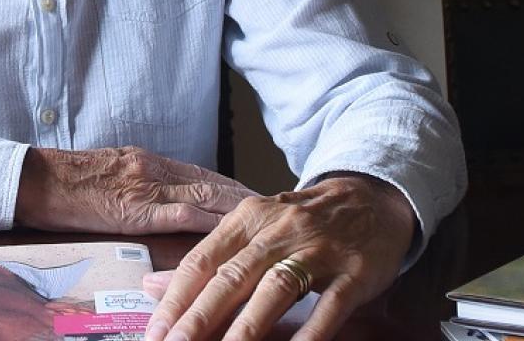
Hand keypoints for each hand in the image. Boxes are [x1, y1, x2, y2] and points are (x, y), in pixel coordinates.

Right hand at [12, 146, 252, 233]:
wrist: (33, 178)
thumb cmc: (62, 182)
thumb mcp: (106, 175)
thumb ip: (134, 185)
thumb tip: (157, 202)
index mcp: (147, 161)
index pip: (202, 173)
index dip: (232, 185)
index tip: (258, 196)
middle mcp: (155, 169)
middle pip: (214, 182)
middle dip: (248, 196)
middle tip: (281, 206)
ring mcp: (148, 187)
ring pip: (208, 194)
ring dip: (241, 208)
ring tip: (270, 219)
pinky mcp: (138, 208)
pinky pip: (184, 214)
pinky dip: (212, 222)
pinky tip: (233, 231)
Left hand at [141, 173, 414, 340]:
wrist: (372, 196)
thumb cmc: (303, 220)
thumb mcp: (252, 229)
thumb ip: (206, 259)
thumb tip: (150, 286)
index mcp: (248, 219)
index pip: (203, 261)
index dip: (176, 298)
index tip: (155, 333)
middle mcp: (280, 231)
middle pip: (233, 277)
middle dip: (199, 317)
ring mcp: (320, 250)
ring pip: (276, 289)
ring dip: (246, 327)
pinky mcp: (355, 271)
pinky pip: (330, 305)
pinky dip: (311, 332)